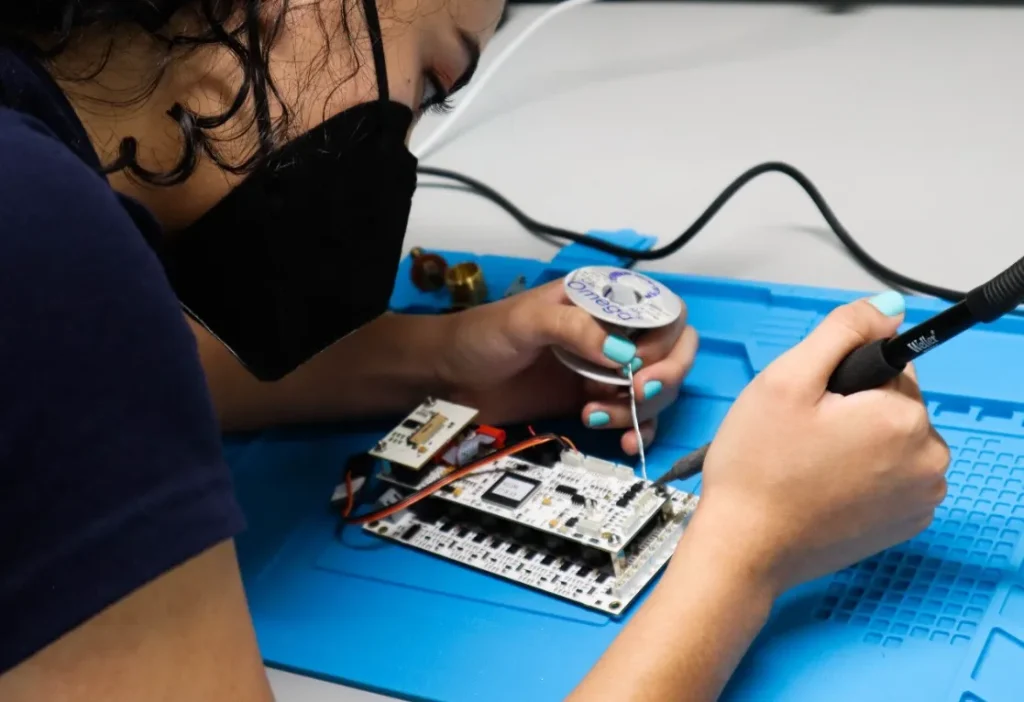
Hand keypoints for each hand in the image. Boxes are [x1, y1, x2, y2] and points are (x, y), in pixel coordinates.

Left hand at [436, 278, 697, 453]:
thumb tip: (622, 355)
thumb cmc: (484, 335)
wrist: (451, 376)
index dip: (666, 341)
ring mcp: (606, 371)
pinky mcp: (595, 404)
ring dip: (640, 409)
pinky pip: (636, 419)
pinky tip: (622, 441)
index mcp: (603, 301)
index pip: (663, 312)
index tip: (641, 366)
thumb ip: (573, 328)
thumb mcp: (526, 320)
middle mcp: (613, 334)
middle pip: (673, 352)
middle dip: (665, 376)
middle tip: (635, 395)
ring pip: (657, 390)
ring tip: (593, 415)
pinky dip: (638, 431)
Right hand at [685, 292, 949, 595]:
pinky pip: (891, 476)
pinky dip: (862, 475)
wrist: (744, 548)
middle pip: (893, 404)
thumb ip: (840, 331)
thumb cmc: (756, 469)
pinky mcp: (905, 525)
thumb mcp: (786, 378)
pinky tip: (821, 488)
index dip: (839, 378)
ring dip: (856, 442)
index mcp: (904, 418)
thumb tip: (885, 309)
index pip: (889, 366)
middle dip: (851, 410)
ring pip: (891, 440)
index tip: (809, 406)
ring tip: (807, 464)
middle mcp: (928, 460)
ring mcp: (920, 498)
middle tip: (800, 435)